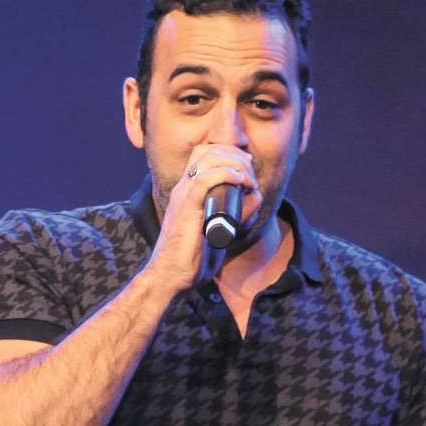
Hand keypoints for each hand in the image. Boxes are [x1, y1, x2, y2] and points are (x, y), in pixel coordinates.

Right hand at [146, 144, 260, 291]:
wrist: (170, 275)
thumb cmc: (192, 258)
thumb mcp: (218, 231)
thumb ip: (235, 214)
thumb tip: (255, 198)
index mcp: (186, 190)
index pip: (203, 153)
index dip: (228, 152)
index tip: (246, 167)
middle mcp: (183, 187)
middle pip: (209, 150)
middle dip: (235, 155)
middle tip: (250, 173)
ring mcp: (183, 195)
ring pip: (208, 158)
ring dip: (235, 163)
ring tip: (248, 180)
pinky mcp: (186, 207)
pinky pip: (206, 179)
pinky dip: (227, 174)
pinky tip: (240, 182)